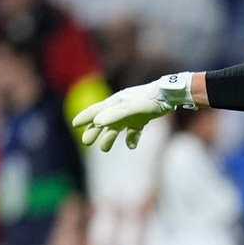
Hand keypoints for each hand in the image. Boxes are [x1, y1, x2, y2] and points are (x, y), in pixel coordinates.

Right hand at [71, 72, 193, 151]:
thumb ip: (114, 115)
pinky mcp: (142, 118)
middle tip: (87, 142)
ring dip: (110, 137)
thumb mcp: (130, 108)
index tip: (74, 124)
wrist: (169, 95)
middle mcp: (121, 107)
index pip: (96, 111)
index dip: (85, 117)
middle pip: (104, 121)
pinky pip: (134, 130)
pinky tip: (131, 145)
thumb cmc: (148, 100)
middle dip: (95, 131)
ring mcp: (132, 113)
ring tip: (104, 148)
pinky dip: (131, 138)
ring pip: (117, 127)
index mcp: (115, 103)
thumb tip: (97, 123)